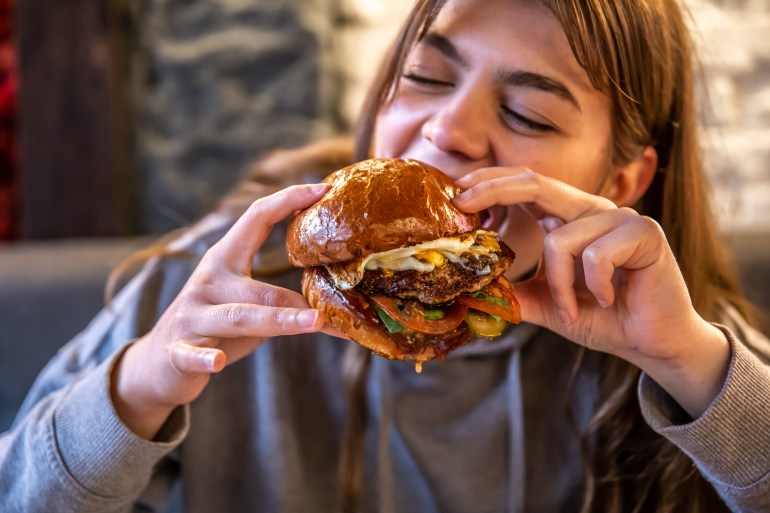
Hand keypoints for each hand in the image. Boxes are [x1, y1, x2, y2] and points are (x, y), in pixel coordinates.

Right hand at [112, 183, 335, 437]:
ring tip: (313, 323)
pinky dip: (205, 358)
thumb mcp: (245, 303)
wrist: (158, 362)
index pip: (256, 218)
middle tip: (333, 307)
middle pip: (258, 287)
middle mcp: (208, 282)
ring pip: (239, 317)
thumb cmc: (214, 325)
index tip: (322, 188)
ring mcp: (192, 316)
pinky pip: (193, 354)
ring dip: (279, 321)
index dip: (288, 200)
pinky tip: (218, 362)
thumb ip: (280, 298)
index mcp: (225, 259)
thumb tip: (337, 301)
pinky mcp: (178, 350)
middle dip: (296, 299)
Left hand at [455, 168, 729, 417]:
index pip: (524, 187)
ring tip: (570, 312)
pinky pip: (595, 255)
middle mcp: (590, 209)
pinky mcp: (644, 232)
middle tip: (463, 205)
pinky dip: (591, 285)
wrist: (651, 342)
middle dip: (493, 190)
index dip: (489, 184)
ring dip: (558, 286)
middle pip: (535, 182)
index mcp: (567, 218)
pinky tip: (606, 299)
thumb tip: (474, 289)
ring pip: (561, 240)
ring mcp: (618, 217)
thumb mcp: (548, 305)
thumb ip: (517, 292)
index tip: (455, 196)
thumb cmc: (603, 317)